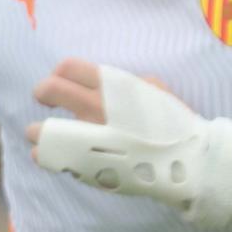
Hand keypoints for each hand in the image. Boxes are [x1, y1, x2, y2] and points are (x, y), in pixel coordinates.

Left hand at [26, 60, 231, 230]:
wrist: (191, 162)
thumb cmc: (175, 124)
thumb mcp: (155, 90)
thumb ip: (126, 83)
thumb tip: (103, 81)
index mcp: (114, 87)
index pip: (68, 67)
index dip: (58, 73)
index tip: (60, 81)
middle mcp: (98, 107)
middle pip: (49, 89)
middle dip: (42, 93)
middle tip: (47, 102)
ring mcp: (91, 136)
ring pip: (44, 128)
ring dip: (40, 131)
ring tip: (46, 136)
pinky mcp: (89, 164)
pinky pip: (54, 157)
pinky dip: (49, 155)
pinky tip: (55, 156)